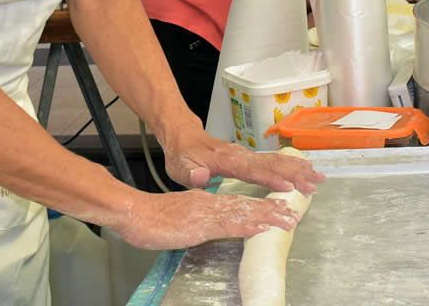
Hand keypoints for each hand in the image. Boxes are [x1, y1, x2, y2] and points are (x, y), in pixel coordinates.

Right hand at [114, 189, 301, 250]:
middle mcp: (210, 204)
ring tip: (288, 219)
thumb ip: (199, 216)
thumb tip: (215, 220)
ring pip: (243, 212)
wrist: (134, 213)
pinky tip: (261, 226)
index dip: (261, 206)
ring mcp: (206, 213)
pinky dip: (247, 224)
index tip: (280, 209)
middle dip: (273, 210)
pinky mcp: (200, 225)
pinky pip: (228, 224)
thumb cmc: (152, 217)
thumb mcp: (181, 215)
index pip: (239, 203)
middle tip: (295, 214)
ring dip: (267, 216)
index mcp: (206, 201)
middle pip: (247, 205)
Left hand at [161, 128, 323, 194]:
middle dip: (295, 175)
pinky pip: (273, 161)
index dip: (270, 179)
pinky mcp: (249, 157)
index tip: (288, 187)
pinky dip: (290, 165)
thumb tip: (202, 176)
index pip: (252, 171)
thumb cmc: (182, 155)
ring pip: (276, 161)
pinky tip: (304, 170)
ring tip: (318, 177)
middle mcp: (241, 155)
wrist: (183, 136)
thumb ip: (191, 173)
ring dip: (298, 170)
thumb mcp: (179, 167)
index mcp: (227, 160)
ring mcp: (247, 155)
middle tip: (314, 184)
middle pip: (272, 164)